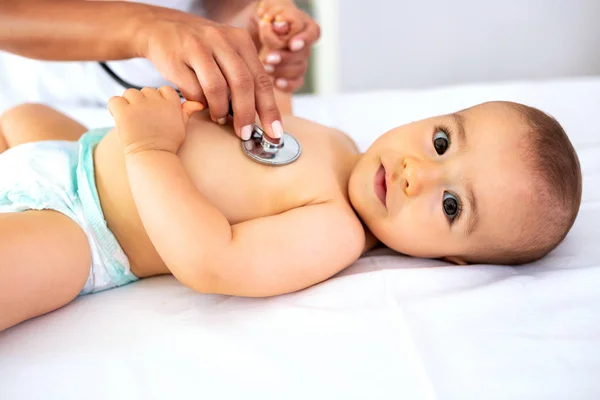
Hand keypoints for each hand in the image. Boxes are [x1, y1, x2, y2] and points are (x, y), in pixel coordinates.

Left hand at [108, 87, 204, 154]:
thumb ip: (186, 112)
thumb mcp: (182, 127)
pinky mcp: (124, 112)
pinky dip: (115, 107)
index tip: (156, 114)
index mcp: (171, 103)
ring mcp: (139, 105)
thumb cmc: (168, 145)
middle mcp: (155, 101)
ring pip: (129, 93)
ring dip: (128, 103)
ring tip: (131, 119)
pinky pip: (114, 100)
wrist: (154, 158)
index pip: (164, 90)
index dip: (159, 100)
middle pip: (146, 90)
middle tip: (142, 120)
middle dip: (143, 102)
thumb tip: (198, 104)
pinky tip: (119, 118)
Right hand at [134, 7, 282, 139]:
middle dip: (246, 114)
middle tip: (245, 134)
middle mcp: (221, 40)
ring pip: (217, 88)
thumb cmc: (203, 49)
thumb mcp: (228, 53)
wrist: (161, 28)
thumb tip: (262, 116)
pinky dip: (200, 104)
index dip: (269, 109)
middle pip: (242, 83)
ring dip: (220, 111)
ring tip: (220, 119)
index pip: (262, 79)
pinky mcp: (175, 58)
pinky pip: (193, 90)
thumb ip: (245, 77)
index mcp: (241, 40)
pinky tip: (201, 106)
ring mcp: (197, 47)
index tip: (274, 132)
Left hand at [254, 0, 320, 91]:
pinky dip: (288, 84)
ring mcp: (299, 60)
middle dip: (286, 57)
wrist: (253, 27)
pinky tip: (277, 83)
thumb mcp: (268, 8)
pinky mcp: (292, 75)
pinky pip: (296, 83)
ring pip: (299, 69)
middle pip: (303, 54)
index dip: (304, 40)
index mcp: (303, 25)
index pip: (312, 33)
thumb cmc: (264, 15)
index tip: (292, 44)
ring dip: (283, 70)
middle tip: (269, 58)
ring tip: (266, 67)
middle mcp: (304, 43)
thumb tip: (281, 26)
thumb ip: (277, 14)